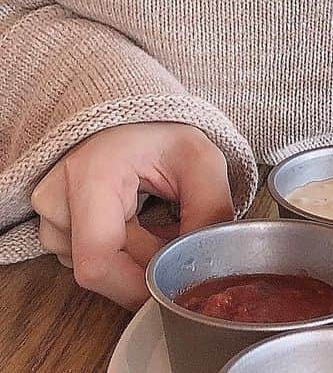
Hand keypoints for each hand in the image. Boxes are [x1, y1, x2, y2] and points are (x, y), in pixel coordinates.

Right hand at [31, 123, 233, 308]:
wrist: (133, 119)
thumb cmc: (163, 133)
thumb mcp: (200, 160)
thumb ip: (210, 210)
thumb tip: (206, 265)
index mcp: (89, 175)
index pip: (98, 263)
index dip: (137, 286)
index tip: (173, 283)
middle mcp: (57, 199)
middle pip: (103, 269)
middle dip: (149, 264)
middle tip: (179, 233)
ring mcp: (50, 216)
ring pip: (98, 268)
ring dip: (138, 257)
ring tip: (159, 217)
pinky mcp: (55, 227)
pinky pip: (92, 259)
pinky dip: (124, 251)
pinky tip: (140, 221)